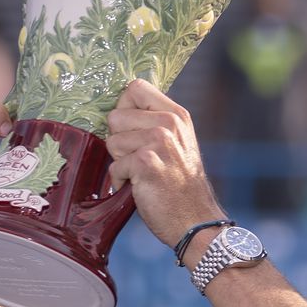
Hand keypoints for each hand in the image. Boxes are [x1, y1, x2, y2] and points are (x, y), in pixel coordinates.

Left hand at [105, 79, 222, 247]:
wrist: (195, 219)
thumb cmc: (180, 185)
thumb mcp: (177, 143)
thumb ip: (154, 122)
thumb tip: (119, 110)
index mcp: (176, 114)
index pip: (135, 87)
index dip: (125, 108)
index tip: (132, 129)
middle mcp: (169, 123)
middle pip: (115, 116)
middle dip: (119, 141)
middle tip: (140, 159)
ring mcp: (158, 141)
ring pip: (111, 141)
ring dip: (120, 161)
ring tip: (142, 173)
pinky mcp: (145, 163)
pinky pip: (114, 165)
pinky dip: (121, 181)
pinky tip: (140, 187)